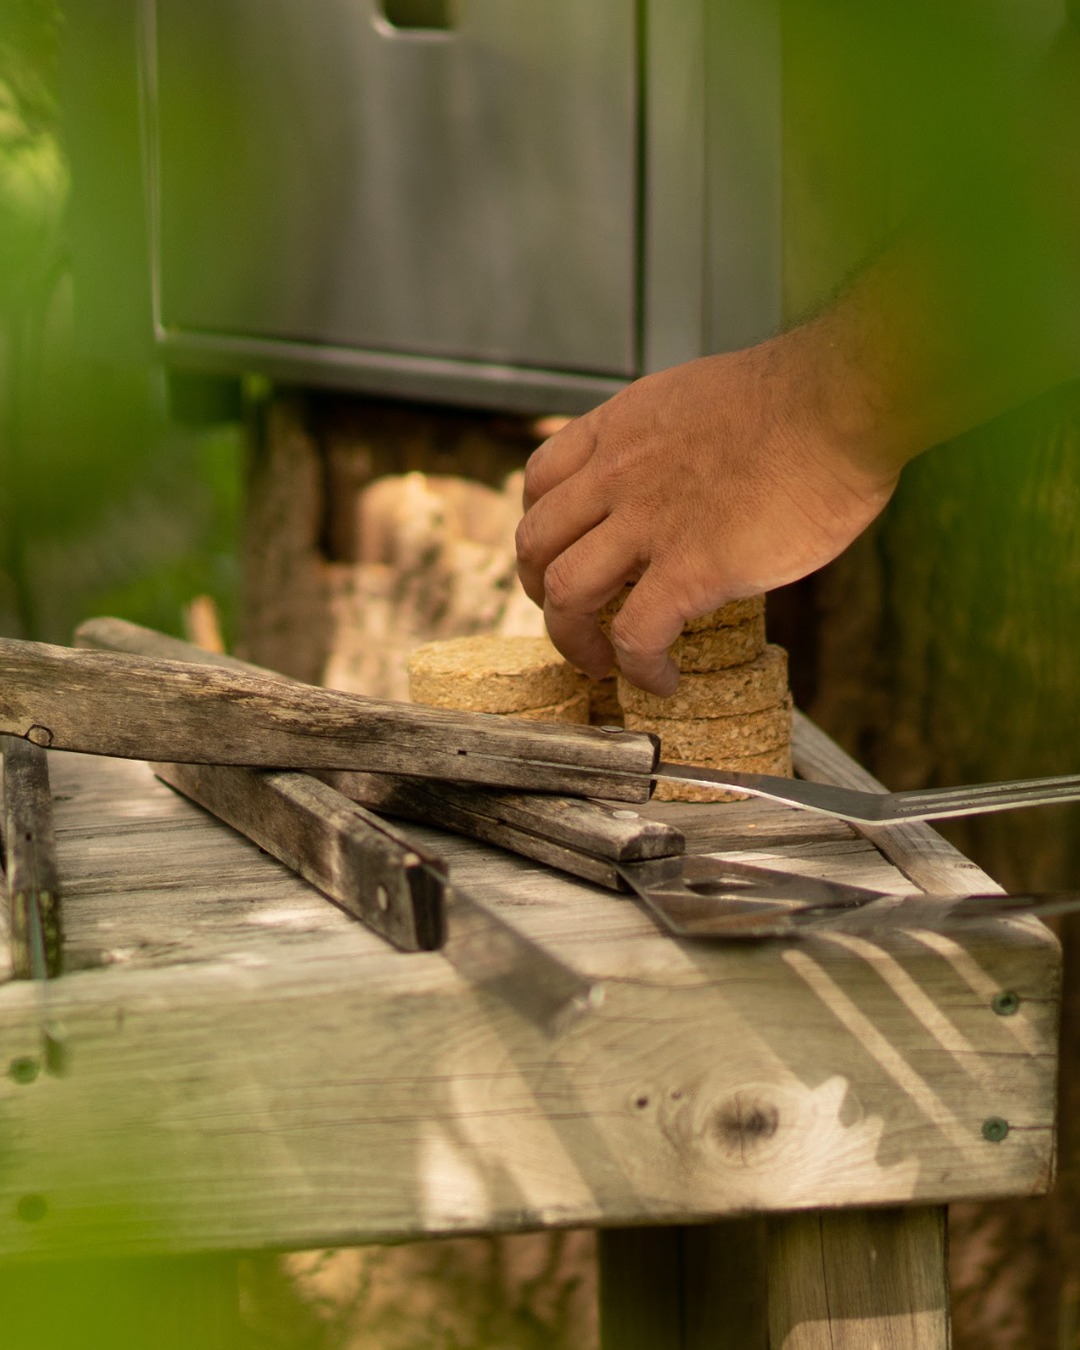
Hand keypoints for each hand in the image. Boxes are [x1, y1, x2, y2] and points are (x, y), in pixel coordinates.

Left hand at [515, 341, 901, 694]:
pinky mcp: (690, 568)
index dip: (539, 528)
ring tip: (599, 662)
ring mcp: (648, 522)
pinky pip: (637, 634)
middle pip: (535, 542)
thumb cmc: (804, 398)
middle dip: (538, 592)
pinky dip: (638, 668)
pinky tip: (660, 679)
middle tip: (568, 617)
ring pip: (565, 593)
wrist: (842, 401)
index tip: (555, 555)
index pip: (540, 480)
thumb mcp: (703, 401)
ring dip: (572, 639)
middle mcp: (618, 473)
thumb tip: (684, 482)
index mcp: (621, 429)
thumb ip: (672, 443)